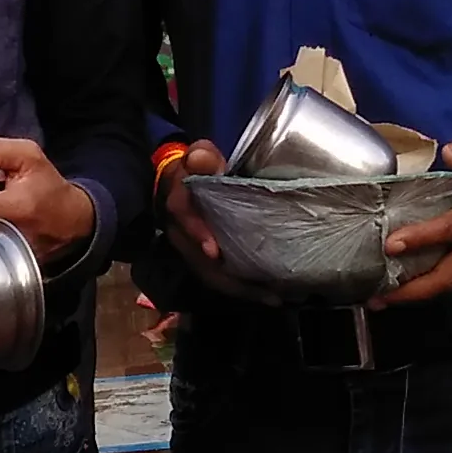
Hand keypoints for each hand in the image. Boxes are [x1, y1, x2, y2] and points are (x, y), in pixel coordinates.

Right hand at [155, 140, 277, 305]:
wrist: (181, 183)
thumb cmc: (198, 168)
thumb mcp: (200, 155)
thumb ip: (202, 156)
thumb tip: (199, 158)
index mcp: (179, 205)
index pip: (183, 218)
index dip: (197, 233)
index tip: (213, 251)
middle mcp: (180, 233)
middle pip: (199, 261)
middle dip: (229, 278)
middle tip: (263, 289)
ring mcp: (190, 251)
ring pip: (210, 275)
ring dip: (240, 289)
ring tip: (272, 296)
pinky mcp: (201, 261)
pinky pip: (219, 279)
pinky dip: (242, 289)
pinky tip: (268, 295)